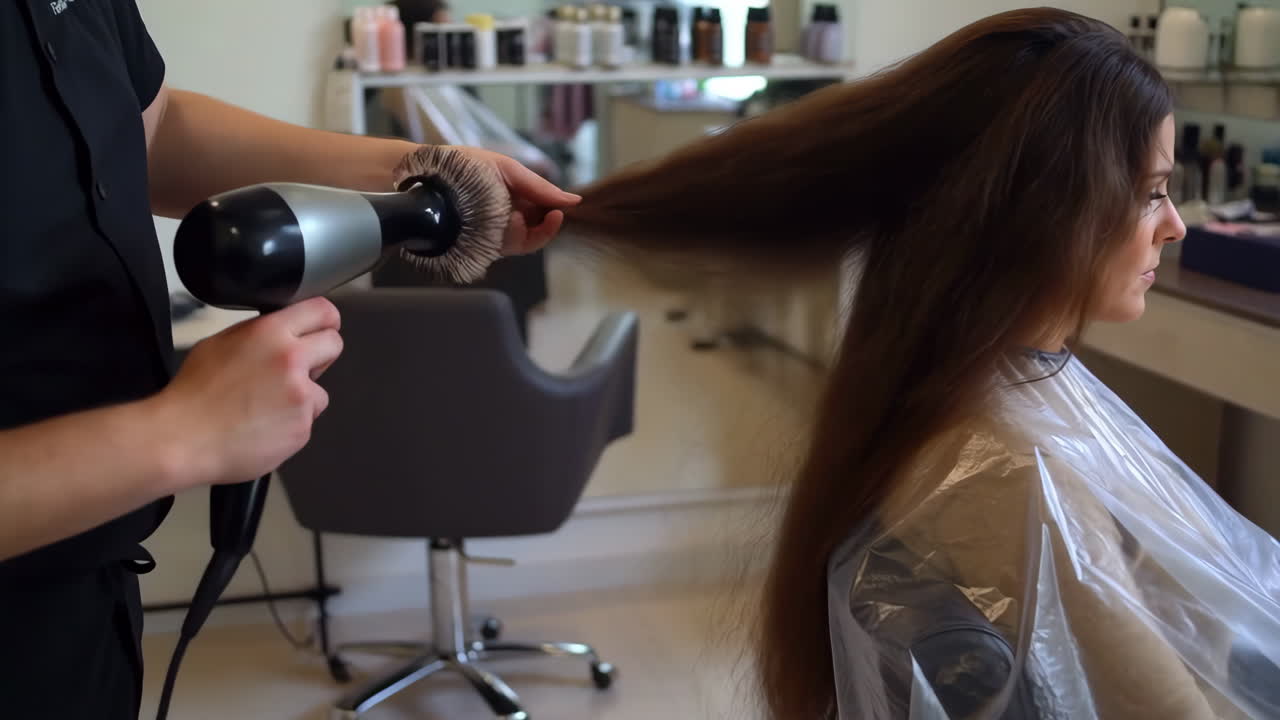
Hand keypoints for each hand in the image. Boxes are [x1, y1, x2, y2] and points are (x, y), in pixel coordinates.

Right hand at [151, 297, 343, 487]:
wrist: (183, 438)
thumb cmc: (193, 395)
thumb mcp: (220, 342)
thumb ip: (259, 333)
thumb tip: (281, 330)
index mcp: (270, 333)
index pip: (322, 310)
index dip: (326, 319)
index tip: (326, 325)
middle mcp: (290, 360)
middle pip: (334, 344)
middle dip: (320, 355)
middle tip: (298, 368)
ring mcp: (300, 395)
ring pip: (319, 390)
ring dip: (302, 398)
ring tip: (264, 406)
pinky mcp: (302, 427)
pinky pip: (306, 420)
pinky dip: (290, 425)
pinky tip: (262, 425)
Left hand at [450, 147, 580, 254]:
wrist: (426, 179)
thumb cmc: (464, 168)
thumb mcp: (506, 169)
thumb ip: (539, 186)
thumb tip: (575, 200)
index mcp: (516, 194)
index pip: (545, 206)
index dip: (557, 207)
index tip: (567, 205)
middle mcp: (510, 215)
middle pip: (541, 226)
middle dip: (550, 220)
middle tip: (554, 213)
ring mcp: (500, 232)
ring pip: (531, 239)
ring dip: (538, 229)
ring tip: (533, 216)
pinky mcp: (489, 246)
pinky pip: (514, 246)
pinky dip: (520, 235)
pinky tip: (516, 222)